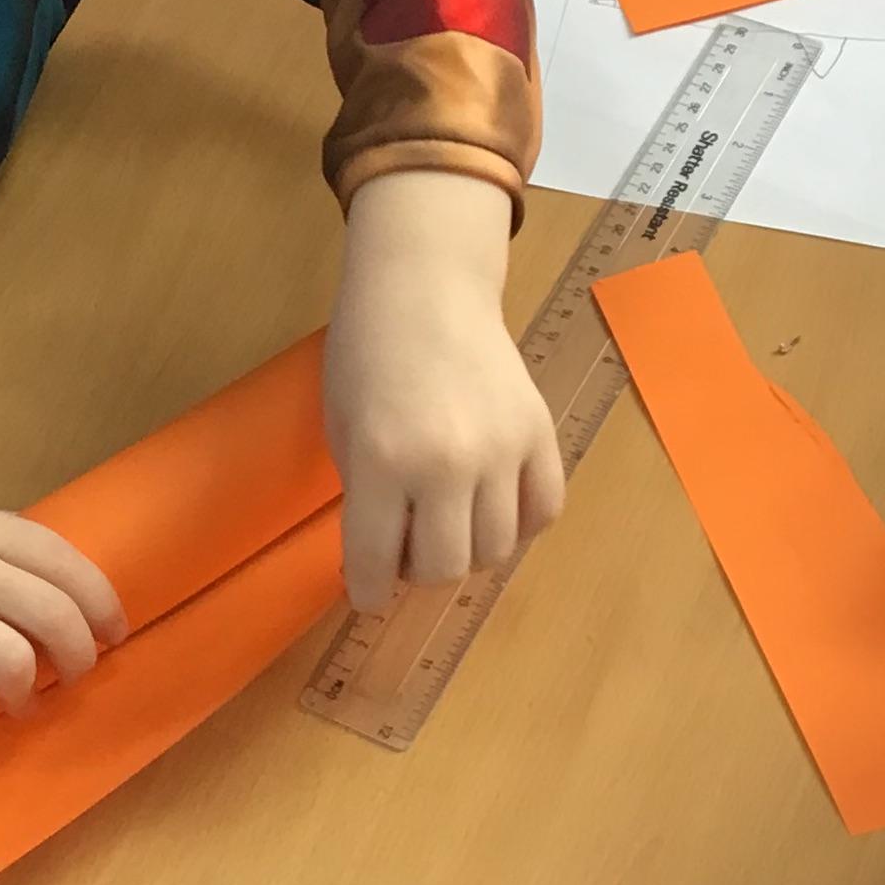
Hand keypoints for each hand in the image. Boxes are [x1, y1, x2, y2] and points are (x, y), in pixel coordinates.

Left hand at [324, 170, 562, 615]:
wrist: (425, 288)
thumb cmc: (367, 354)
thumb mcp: (342, 428)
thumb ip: (364, 496)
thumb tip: (387, 559)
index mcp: (381, 461)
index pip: (375, 562)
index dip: (368, 594)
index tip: (369, 597)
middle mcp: (445, 464)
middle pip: (443, 568)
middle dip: (418, 571)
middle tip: (407, 546)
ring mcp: (501, 450)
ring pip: (494, 551)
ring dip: (467, 550)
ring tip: (447, 522)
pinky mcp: (539, 434)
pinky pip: (541, 512)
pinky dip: (518, 526)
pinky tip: (492, 508)